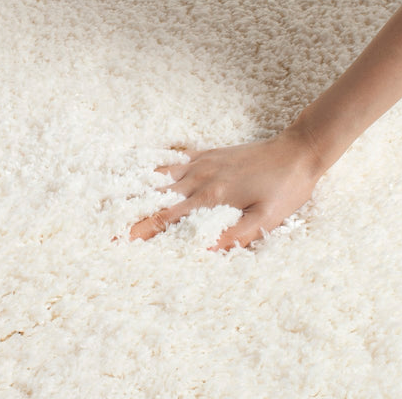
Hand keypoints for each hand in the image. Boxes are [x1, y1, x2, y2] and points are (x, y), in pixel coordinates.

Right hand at [128, 127, 323, 250]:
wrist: (297, 151)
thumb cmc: (285, 187)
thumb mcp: (267, 218)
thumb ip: (236, 235)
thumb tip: (203, 251)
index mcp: (211, 196)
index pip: (167, 217)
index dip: (142, 229)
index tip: (119, 238)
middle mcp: (200, 177)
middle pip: (155, 194)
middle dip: (129, 207)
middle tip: (104, 217)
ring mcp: (202, 162)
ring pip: (160, 175)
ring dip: (137, 185)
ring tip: (114, 192)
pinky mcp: (209, 153)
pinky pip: (175, 158)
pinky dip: (157, 164)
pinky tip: (146, 167)